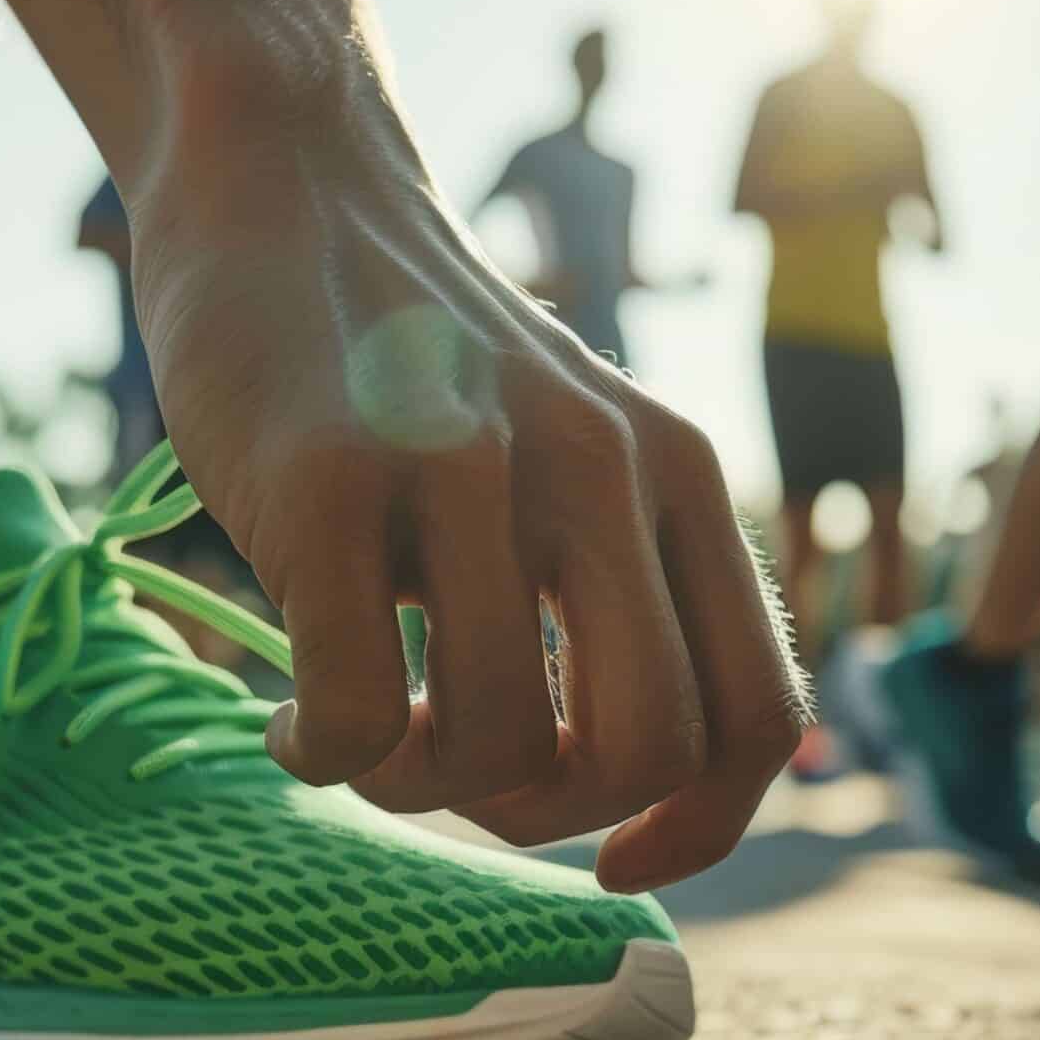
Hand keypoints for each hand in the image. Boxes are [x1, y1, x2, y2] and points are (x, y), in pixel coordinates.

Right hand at [131, 126, 804, 892]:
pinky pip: (356, 717)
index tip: (606, 862)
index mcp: (676, 472)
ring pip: (497, 748)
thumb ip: (622, 582)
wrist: (281, 176)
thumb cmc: (411, 359)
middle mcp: (598, 466)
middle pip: (646, 747)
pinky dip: (319, 759)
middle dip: (546, 817)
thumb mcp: (566, 446)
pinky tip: (284, 719)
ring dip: (414, 790)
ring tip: (360, 735)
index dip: (698, 829)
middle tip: (457, 776)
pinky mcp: (329, 478)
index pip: (758, 712)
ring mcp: (464, 466)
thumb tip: (634, 796)